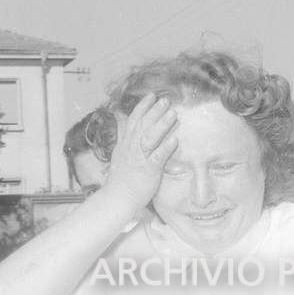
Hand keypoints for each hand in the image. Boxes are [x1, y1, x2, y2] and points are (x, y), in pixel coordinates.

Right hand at [103, 94, 178, 208]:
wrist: (117, 198)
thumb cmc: (121, 180)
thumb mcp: (119, 156)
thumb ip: (124, 140)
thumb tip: (124, 127)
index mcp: (125, 144)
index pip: (133, 121)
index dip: (142, 107)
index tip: (151, 96)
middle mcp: (131, 148)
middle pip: (142, 125)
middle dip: (154, 111)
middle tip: (166, 100)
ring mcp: (139, 159)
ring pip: (149, 137)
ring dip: (162, 124)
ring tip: (173, 113)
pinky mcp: (148, 171)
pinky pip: (157, 157)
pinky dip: (166, 148)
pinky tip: (175, 140)